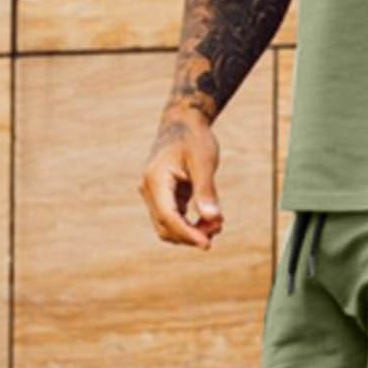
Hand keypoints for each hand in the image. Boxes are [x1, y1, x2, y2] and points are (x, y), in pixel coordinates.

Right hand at [139, 103, 223, 249]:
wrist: (183, 122)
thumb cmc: (194, 139)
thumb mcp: (203, 161)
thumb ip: (206, 190)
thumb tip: (213, 219)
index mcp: (155, 180)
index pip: (168, 217)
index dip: (187, 234)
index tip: (207, 244)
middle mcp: (148, 190)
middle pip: (165, 227)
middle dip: (191, 235)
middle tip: (219, 229)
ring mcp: (153, 194)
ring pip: (168, 226)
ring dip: (191, 232)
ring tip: (217, 224)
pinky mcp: (162, 197)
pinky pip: (173, 218)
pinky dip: (190, 224)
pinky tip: (210, 220)